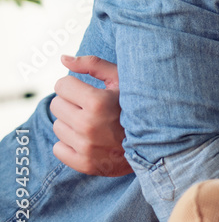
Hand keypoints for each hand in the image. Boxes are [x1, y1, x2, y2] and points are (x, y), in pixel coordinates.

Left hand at [50, 55, 131, 176]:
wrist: (158, 144)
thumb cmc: (137, 107)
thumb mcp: (122, 80)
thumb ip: (93, 64)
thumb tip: (63, 58)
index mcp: (98, 102)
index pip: (62, 86)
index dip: (74, 86)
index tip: (88, 92)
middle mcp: (89, 125)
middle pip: (56, 105)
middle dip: (72, 104)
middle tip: (92, 108)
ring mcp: (86, 147)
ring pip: (58, 127)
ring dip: (71, 124)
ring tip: (94, 125)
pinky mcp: (85, 164)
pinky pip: (58, 149)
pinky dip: (70, 145)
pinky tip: (89, 141)